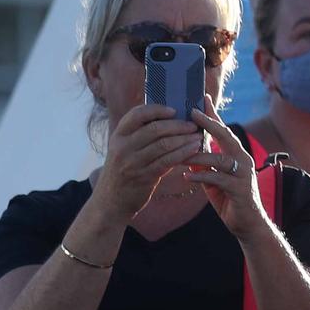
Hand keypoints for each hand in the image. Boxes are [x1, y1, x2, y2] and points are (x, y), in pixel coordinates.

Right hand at [95, 102, 204, 219]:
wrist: (111, 200)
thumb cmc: (124, 169)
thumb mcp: (124, 148)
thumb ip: (139, 134)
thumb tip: (169, 116)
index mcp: (118, 135)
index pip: (136, 114)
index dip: (156, 109)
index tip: (174, 110)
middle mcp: (122, 146)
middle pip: (154, 129)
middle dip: (178, 125)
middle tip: (193, 125)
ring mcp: (132, 162)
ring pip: (163, 145)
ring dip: (184, 139)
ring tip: (198, 136)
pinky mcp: (144, 176)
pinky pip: (168, 161)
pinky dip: (183, 153)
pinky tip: (194, 149)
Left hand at [186, 99, 265, 239]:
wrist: (248, 224)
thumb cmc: (230, 199)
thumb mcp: (214, 178)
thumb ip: (205, 164)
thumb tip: (189, 151)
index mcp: (237, 155)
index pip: (224, 131)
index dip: (213, 115)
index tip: (202, 99)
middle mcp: (243, 160)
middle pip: (226, 137)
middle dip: (209, 124)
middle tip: (192, 112)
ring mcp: (243, 174)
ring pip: (219, 159)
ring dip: (198, 156)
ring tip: (180, 155)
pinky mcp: (240, 190)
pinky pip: (218, 179)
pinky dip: (201, 176)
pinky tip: (187, 176)